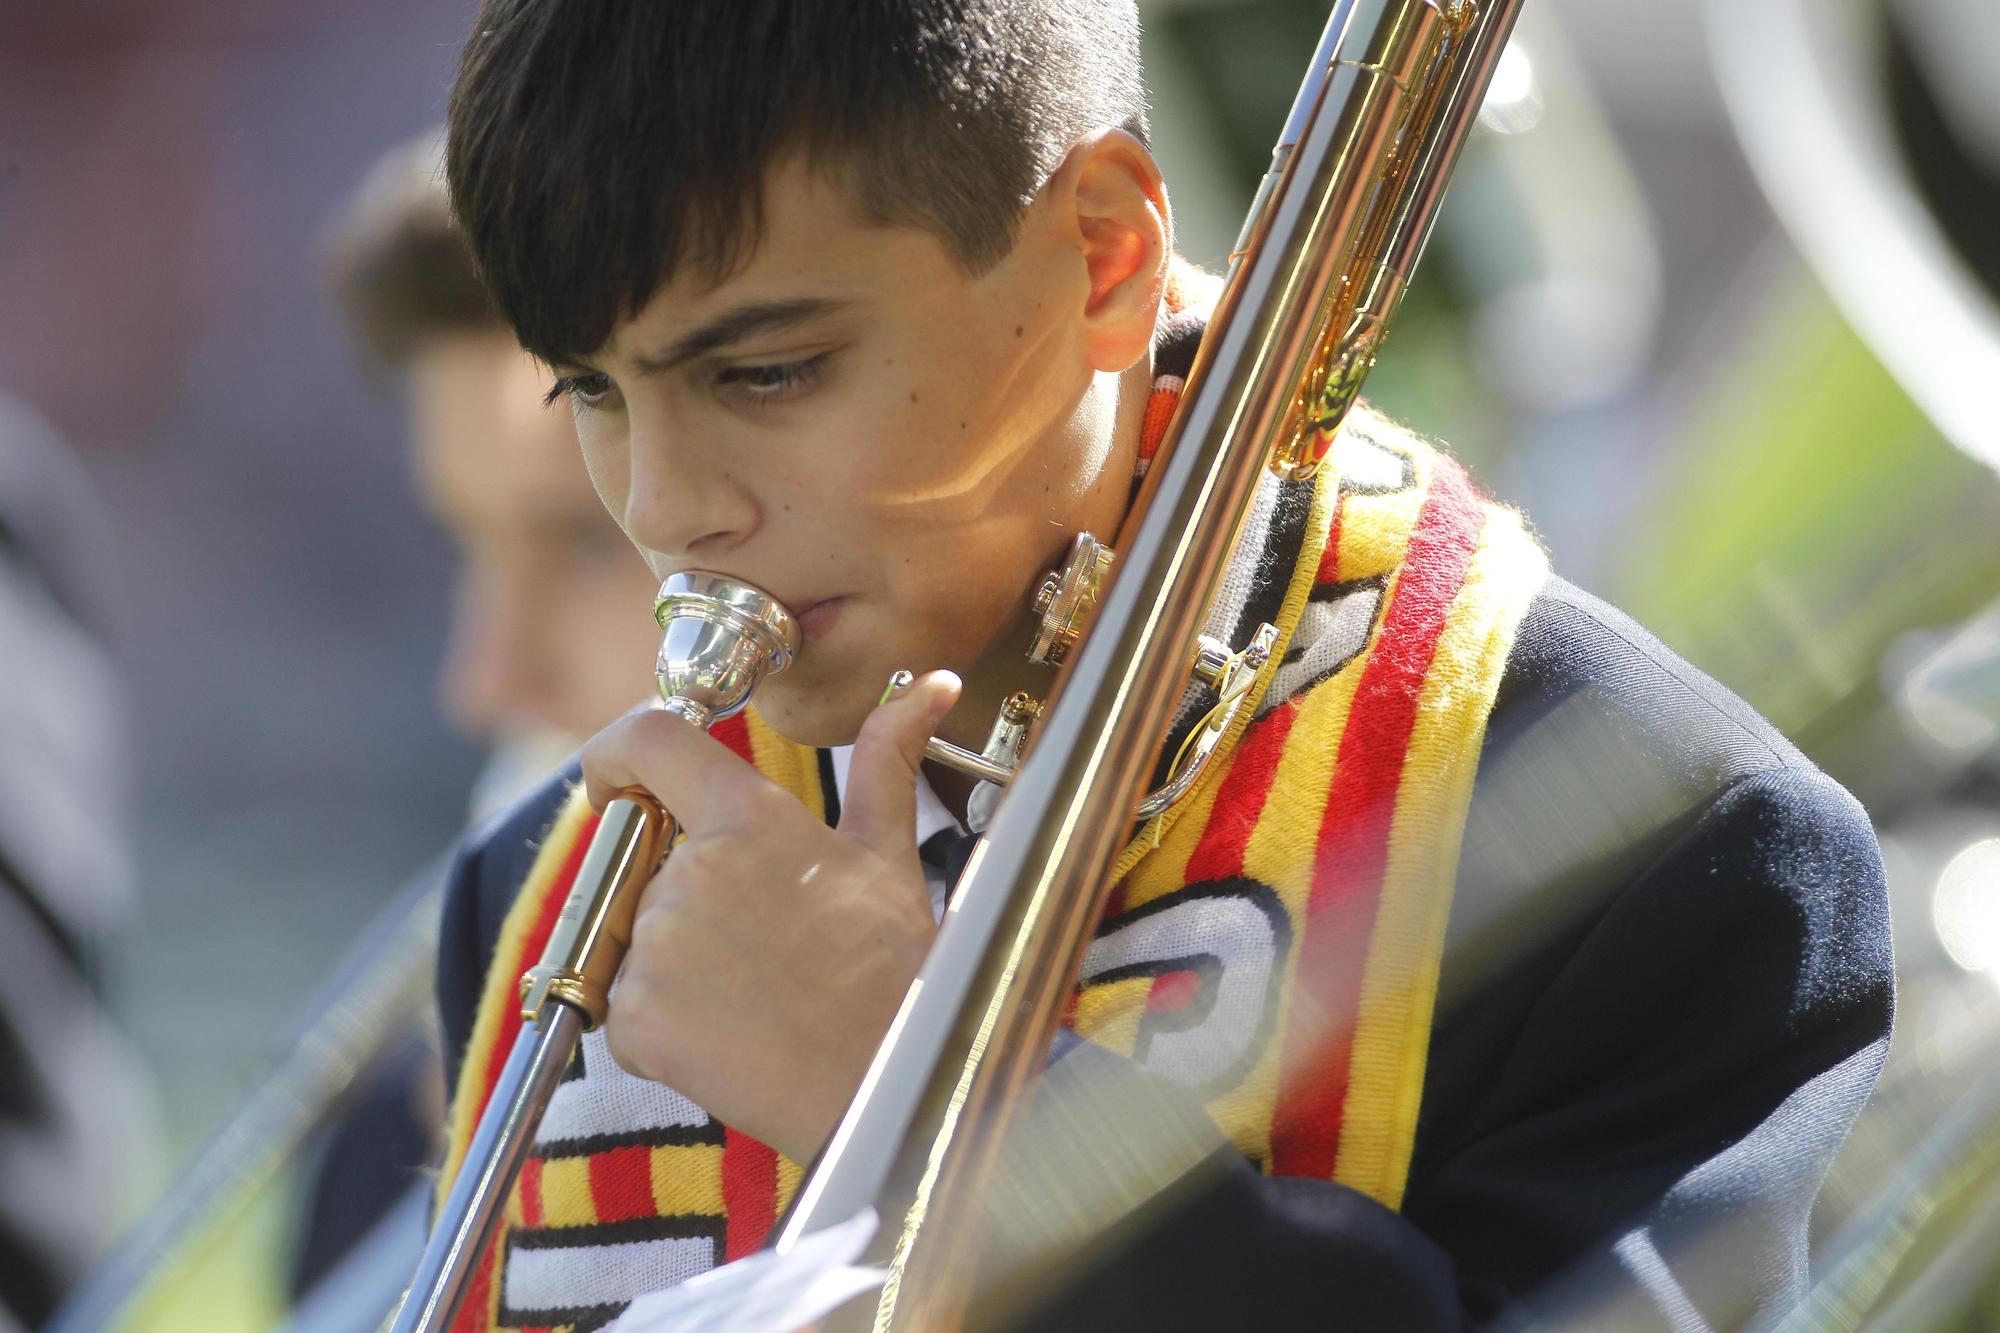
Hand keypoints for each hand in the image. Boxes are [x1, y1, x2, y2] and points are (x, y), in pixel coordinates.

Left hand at [580, 670, 960, 1162]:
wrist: (889, 1086)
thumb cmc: (895, 970)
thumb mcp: (889, 855)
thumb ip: (887, 757)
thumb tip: (933, 685)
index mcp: (747, 819)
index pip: (647, 740)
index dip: (619, 753)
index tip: (623, 784)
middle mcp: (688, 874)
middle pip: (646, 860)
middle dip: (684, 894)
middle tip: (759, 941)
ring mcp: (654, 949)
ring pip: (635, 936)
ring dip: (679, 963)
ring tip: (756, 992)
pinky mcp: (633, 1019)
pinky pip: (623, 1007)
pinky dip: (664, 1025)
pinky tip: (732, 1035)